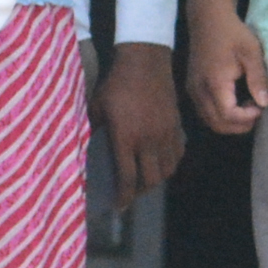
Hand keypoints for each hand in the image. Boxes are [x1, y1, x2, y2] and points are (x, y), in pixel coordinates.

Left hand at [97, 43, 185, 201]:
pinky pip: (177, 154)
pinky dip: (170, 164)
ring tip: (145, 179)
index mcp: (126, 137)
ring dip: (156, 180)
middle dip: (139, 192)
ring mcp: (166, 134)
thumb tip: (89, 147)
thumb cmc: (116, 83)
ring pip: (167, 170)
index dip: (123, 197)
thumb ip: (95, 130)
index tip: (118, 206)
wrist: (145, 60)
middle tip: (129, 193)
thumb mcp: (98, 106)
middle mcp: (149, 140)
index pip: (127, 178)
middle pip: (150, 180)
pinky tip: (161, 163)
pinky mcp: (176, 125)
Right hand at [186, 8, 267, 134]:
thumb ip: (258, 79)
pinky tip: (234, 101)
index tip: (260, 106)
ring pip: (209, 120)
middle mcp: (199, 90)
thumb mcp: (251, 52)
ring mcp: (192, 90)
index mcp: (215, 82)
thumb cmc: (232, 33)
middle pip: (217, 124)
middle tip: (256, 112)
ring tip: (246, 107)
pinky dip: (220, 115)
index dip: (246, 118)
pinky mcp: (192, 87)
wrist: (208, 18)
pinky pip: (204, 111)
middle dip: (239, 125)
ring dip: (229, 122)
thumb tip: (264, 103)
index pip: (228, 115)